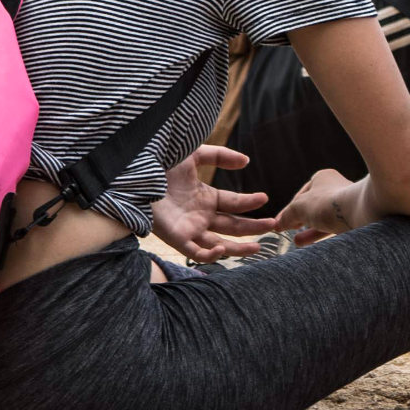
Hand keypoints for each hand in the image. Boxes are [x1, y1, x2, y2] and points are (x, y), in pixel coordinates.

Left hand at [149, 144, 281, 263]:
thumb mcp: (194, 155)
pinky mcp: (176, 237)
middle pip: (232, 226)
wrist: (135, 174)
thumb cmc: (160, 163)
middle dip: (253, 228)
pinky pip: (194, 252)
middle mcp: (200, 216)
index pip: (233, 204)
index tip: (265, 198)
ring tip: (258, 248)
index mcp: (204, 198)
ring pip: (218, 244)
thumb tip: (246, 161)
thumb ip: (220, 155)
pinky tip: (223, 249)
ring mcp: (189, 228)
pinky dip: (209, 255)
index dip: (250, 202)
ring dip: (238, 248)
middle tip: (274, 226)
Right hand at [277, 168, 372, 244]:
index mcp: (323, 178)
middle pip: (314, 207)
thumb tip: (279, 224)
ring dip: (311, 230)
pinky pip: (338, 228)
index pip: (302, 195)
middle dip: (300, 220)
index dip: (289, 210)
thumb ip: (287, 215)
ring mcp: (348, 204)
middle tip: (288, 231)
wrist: (364, 212)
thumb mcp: (299, 208)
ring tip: (298, 242)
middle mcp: (337, 188)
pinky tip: (317, 245)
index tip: (279, 224)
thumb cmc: (329, 203)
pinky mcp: (357, 219)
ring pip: (326, 219)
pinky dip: (325, 235)